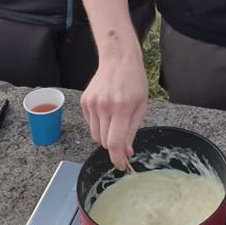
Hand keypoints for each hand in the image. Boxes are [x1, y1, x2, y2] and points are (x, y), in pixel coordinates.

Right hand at [80, 50, 148, 170]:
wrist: (118, 59)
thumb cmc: (134, 81)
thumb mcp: (141, 106)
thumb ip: (132, 131)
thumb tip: (127, 152)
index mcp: (121, 108)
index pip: (115, 142)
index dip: (117, 158)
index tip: (121, 166)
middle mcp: (104, 107)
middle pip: (104, 141)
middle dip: (113, 146)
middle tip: (122, 140)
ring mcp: (92, 104)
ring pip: (95, 135)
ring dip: (105, 135)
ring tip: (115, 120)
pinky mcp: (84, 102)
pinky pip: (90, 124)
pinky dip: (99, 124)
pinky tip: (107, 111)